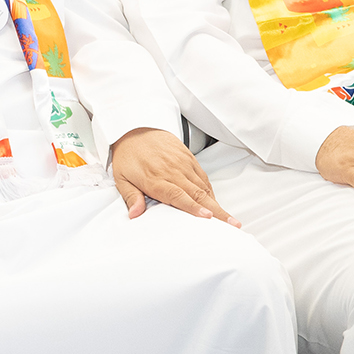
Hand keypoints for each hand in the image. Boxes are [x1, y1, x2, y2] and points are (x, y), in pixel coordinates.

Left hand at [110, 127, 236, 224]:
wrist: (135, 128)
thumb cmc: (128, 156)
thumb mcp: (121, 177)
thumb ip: (130, 197)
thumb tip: (134, 215)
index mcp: (155, 179)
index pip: (178, 195)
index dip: (193, 207)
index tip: (208, 217)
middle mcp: (172, 172)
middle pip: (198, 194)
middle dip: (217, 211)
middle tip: (233, 225)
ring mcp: (183, 164)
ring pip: (204, 187)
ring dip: (217, 203)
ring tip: (231, 220)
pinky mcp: (189, 158)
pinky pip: (203, 177)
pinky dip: (211, 191)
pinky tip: (216, 203)